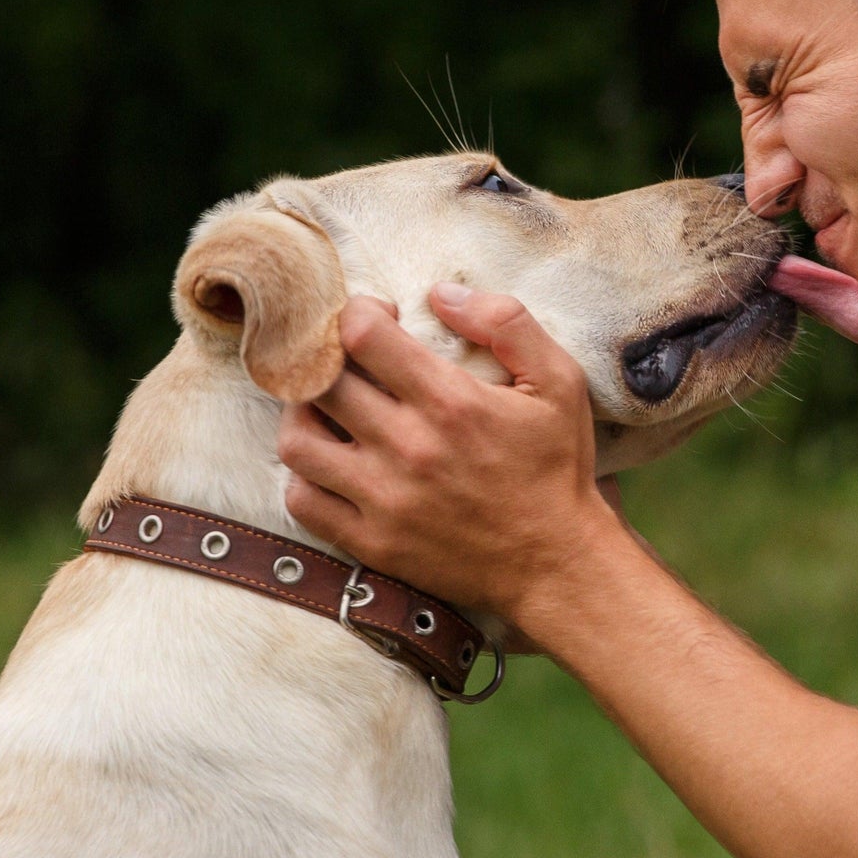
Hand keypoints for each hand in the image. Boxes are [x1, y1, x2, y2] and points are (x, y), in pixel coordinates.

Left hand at [278, 288, 622, 621]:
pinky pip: (302, 501)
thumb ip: (507, 324)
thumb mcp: (559, 382)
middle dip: (329, 357)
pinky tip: (333, 465)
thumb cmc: (560, 469)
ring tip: (329, 410)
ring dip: (304, 414)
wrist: (559, 564)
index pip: (361, 335)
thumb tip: (442, 293)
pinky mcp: (372, 543)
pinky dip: (305, 477)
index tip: (378, 319)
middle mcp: (408, 448)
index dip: (359, 313)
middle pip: (321, 381)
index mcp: (450, 402)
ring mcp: (384, 499)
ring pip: (297, 440)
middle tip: (349, 361)